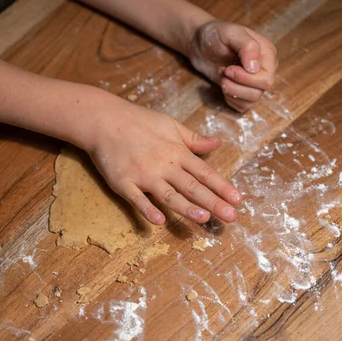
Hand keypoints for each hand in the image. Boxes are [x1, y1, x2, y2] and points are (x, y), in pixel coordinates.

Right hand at [87, 103, 242, 224]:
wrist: (104, 119)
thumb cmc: (139, 121)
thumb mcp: (170, 125)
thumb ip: (193, 138)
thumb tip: (217, 142)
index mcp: (177, 152)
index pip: (205, 172)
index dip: (222, 187)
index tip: (238, 200)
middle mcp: (164, 165)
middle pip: (192, 187)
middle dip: (213, 202)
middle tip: (230, 217)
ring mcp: (143, 174)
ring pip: (168, 194)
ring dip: (186, 208)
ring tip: (203, 219)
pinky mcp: (122, 182)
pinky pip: (136, 198)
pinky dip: (147, 209)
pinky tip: (159, 221)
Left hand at [187, 20, 277, 112]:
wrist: (200, 44)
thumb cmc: (216, 35)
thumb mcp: (230, 33)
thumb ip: (247, 46)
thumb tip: (254, 68)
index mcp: (268, 54)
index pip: (266, 79)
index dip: (246, 78)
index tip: (228, 69)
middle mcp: (265, 69)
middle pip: (260, 91)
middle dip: (237, 85)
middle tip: (223, 71)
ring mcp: (256, 82)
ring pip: (251, 101)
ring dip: (232, 91)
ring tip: (222, 76)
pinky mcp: (244, 93)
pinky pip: (242, 106)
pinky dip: (230, 99)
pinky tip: (224, 84)